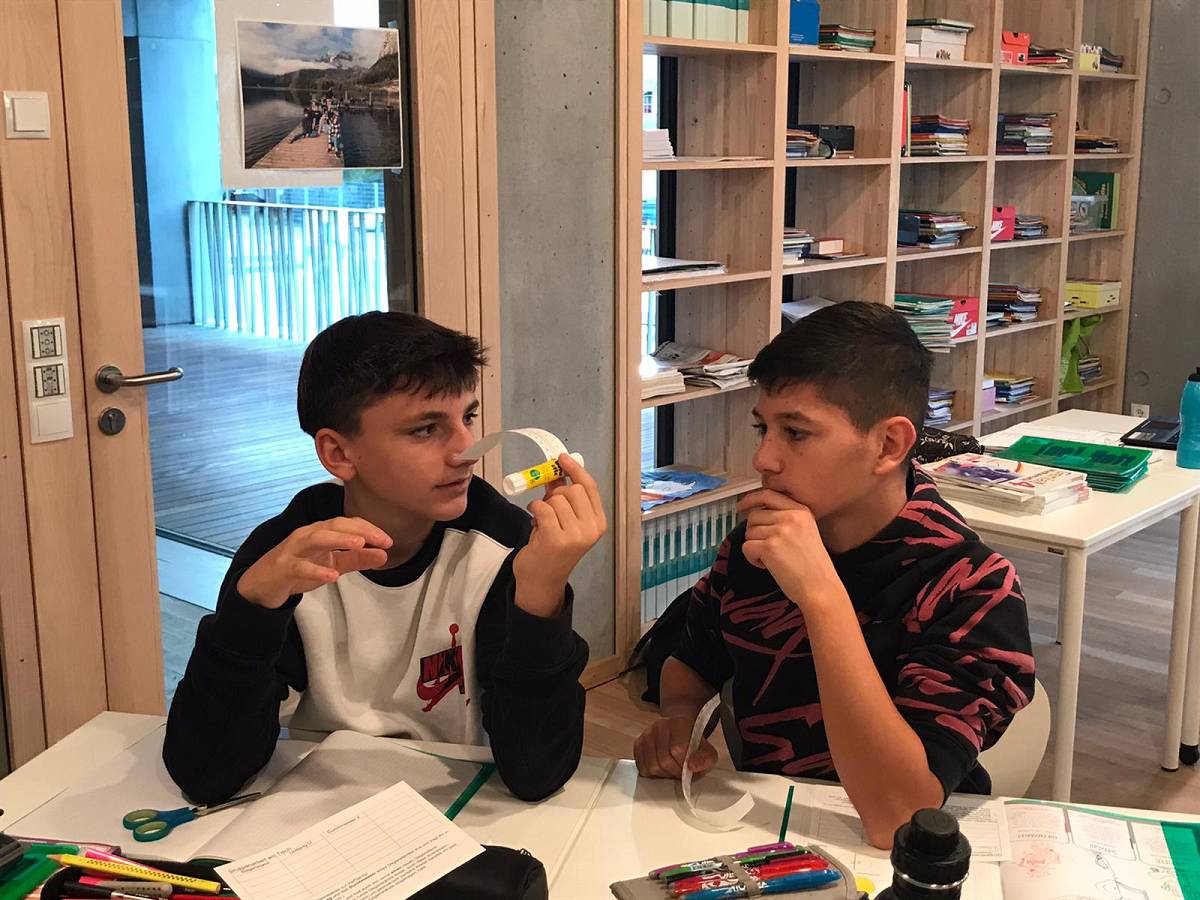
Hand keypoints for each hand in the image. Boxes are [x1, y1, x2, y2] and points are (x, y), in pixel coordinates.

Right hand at [237, 517, 392, 607]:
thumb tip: (384, 554)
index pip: (346, 523)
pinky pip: (299, 567)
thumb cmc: (297, 570)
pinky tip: (332, 576)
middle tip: (382, 539)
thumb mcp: (331, 564)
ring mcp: (293, 550)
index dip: (368, 529)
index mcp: (320, 532)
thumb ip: (356, 559)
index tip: (388, 540)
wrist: (260, 586)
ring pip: (315, 538)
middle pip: (333, 525)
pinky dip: (316, 570)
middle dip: (359, 530)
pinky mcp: (282, 568)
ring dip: (338, 540)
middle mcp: (307, 535)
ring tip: (359, 544)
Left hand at [513, 454, 606, 616]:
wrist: (541, 581)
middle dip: (556, 492)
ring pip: (556, 499)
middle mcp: (591, 530)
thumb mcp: (565, 522)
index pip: (590, 487)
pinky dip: (535, 510)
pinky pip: (542, 508)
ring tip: (542, 521)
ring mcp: (575, 535)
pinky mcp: (555, 539)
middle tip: (547, 505)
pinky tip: (535, 523)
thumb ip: (564, 497)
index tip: (562, 458)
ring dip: (543, 505)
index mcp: (598, 523)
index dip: (575, 470)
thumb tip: (558, 471)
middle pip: (572, 490)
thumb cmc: (552, 550)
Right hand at [634, 716, 716, 778]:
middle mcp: (660, 725)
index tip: (689, 768)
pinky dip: (652, 772)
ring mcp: (647, 734)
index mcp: (680, 724)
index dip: (684, 764)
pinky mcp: (638, 743)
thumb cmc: (693, 745)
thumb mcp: (707, 751)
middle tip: (680, 771)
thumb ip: (705, 758)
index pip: (678, 749)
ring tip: (671, 768)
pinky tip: (661, 767)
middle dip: (674, 772)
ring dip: (663, 774)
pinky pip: (641, 766)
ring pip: (651, 766)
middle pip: (663, 760)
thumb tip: (692, 766)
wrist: (680, 733)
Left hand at [737, 490, 839, 609]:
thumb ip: (786, 519)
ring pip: (748, 532)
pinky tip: (767, 566)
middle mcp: (790, 517)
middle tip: (767, 549)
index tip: (741, 507)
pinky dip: (752, 559)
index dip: (750, 499)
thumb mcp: (806, 531)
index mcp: (801, 511)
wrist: (821, 588)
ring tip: (772, 559)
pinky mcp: (770, 547)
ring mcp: (780, 531)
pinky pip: (746, 547)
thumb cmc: (812, 566)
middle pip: (754, 516)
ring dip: (755, 547)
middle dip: (754, 533)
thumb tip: (756, 515)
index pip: (768, 494)